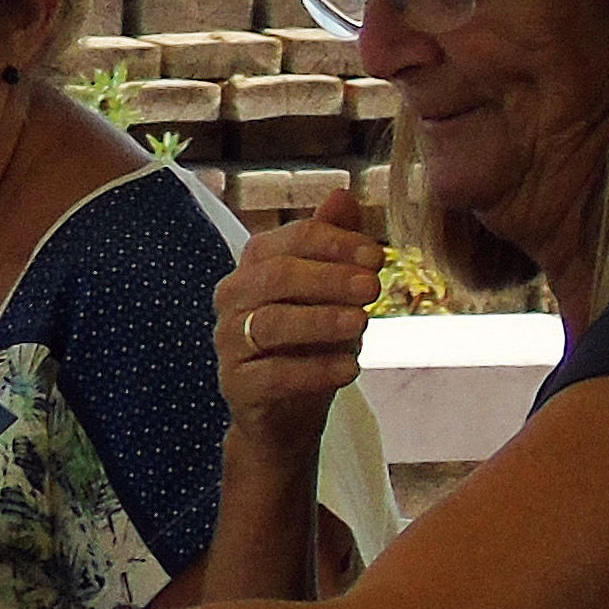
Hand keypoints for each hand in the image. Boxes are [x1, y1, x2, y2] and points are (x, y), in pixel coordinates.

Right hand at [217, 185, 385, 448]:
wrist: (286, 415)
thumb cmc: (308, 346)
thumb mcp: (329, 295)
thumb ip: (332, 246)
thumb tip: (342, 193)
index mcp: (254, 267)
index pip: (289, 240)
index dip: (334, 243)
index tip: (378, 256)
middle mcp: (233, 298)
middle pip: (278, 276)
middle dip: (329, 278)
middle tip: (374, 288)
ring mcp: (229, 342)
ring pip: (272, 322)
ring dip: (322, 321)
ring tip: (363, 325)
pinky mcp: (236, 384)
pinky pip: (272, 374)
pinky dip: (314, 370)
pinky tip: (350, 369)